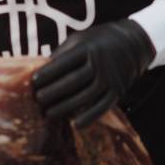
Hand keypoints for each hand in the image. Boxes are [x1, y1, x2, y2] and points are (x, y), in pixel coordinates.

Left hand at [31, 19, 155, 127]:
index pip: (64, 62)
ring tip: (49, 113)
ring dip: (66, 107)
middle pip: (73, 81)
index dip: (48, 73)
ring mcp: (110, 78)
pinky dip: (89, 117)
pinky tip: (75, 124)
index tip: (34, 81)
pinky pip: (103, 106)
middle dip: (53, 92)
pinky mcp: (118, 91)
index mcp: (86, 49)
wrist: (130, 44)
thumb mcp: (78, 40)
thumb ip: (61, 54)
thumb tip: (40, 69)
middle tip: (38, 100)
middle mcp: (99, 63)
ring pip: (86, 96)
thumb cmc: (95, 42)